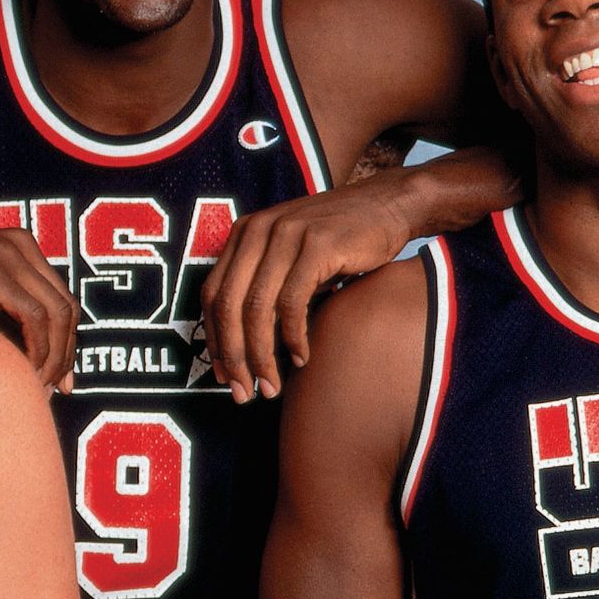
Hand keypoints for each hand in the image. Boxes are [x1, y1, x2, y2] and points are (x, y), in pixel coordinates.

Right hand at [0, 223, 78, 393]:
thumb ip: (2, 295)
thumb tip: (24, 339)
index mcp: (22, 245)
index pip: (61, 296)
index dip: (67, 337)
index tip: (61, 373)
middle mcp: (22, 247)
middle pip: (66, 306)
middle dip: (67, 351)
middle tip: (60, 386)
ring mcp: (10, 258)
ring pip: (56, 313)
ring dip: (55, 354)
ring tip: (42, 383)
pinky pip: (33, 316)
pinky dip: (38, 347)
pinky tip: (29, 368)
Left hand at [198, 181, 414, 402]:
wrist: (386, 207)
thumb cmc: (338, 242)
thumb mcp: (291, 259)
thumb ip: (264, 290)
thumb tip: (241, 348)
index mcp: (244, 233)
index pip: (212, 294)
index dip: (214, 339)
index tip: (222, 376)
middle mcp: (258, 230)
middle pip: (229, 304)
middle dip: (233, 356)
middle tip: (244, 392)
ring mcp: (287, 234)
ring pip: (258, 307)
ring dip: (262, 355)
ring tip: (272, 385)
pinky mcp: (317, 244)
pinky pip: (292, 301)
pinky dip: (293, 336)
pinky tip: (301, 357)